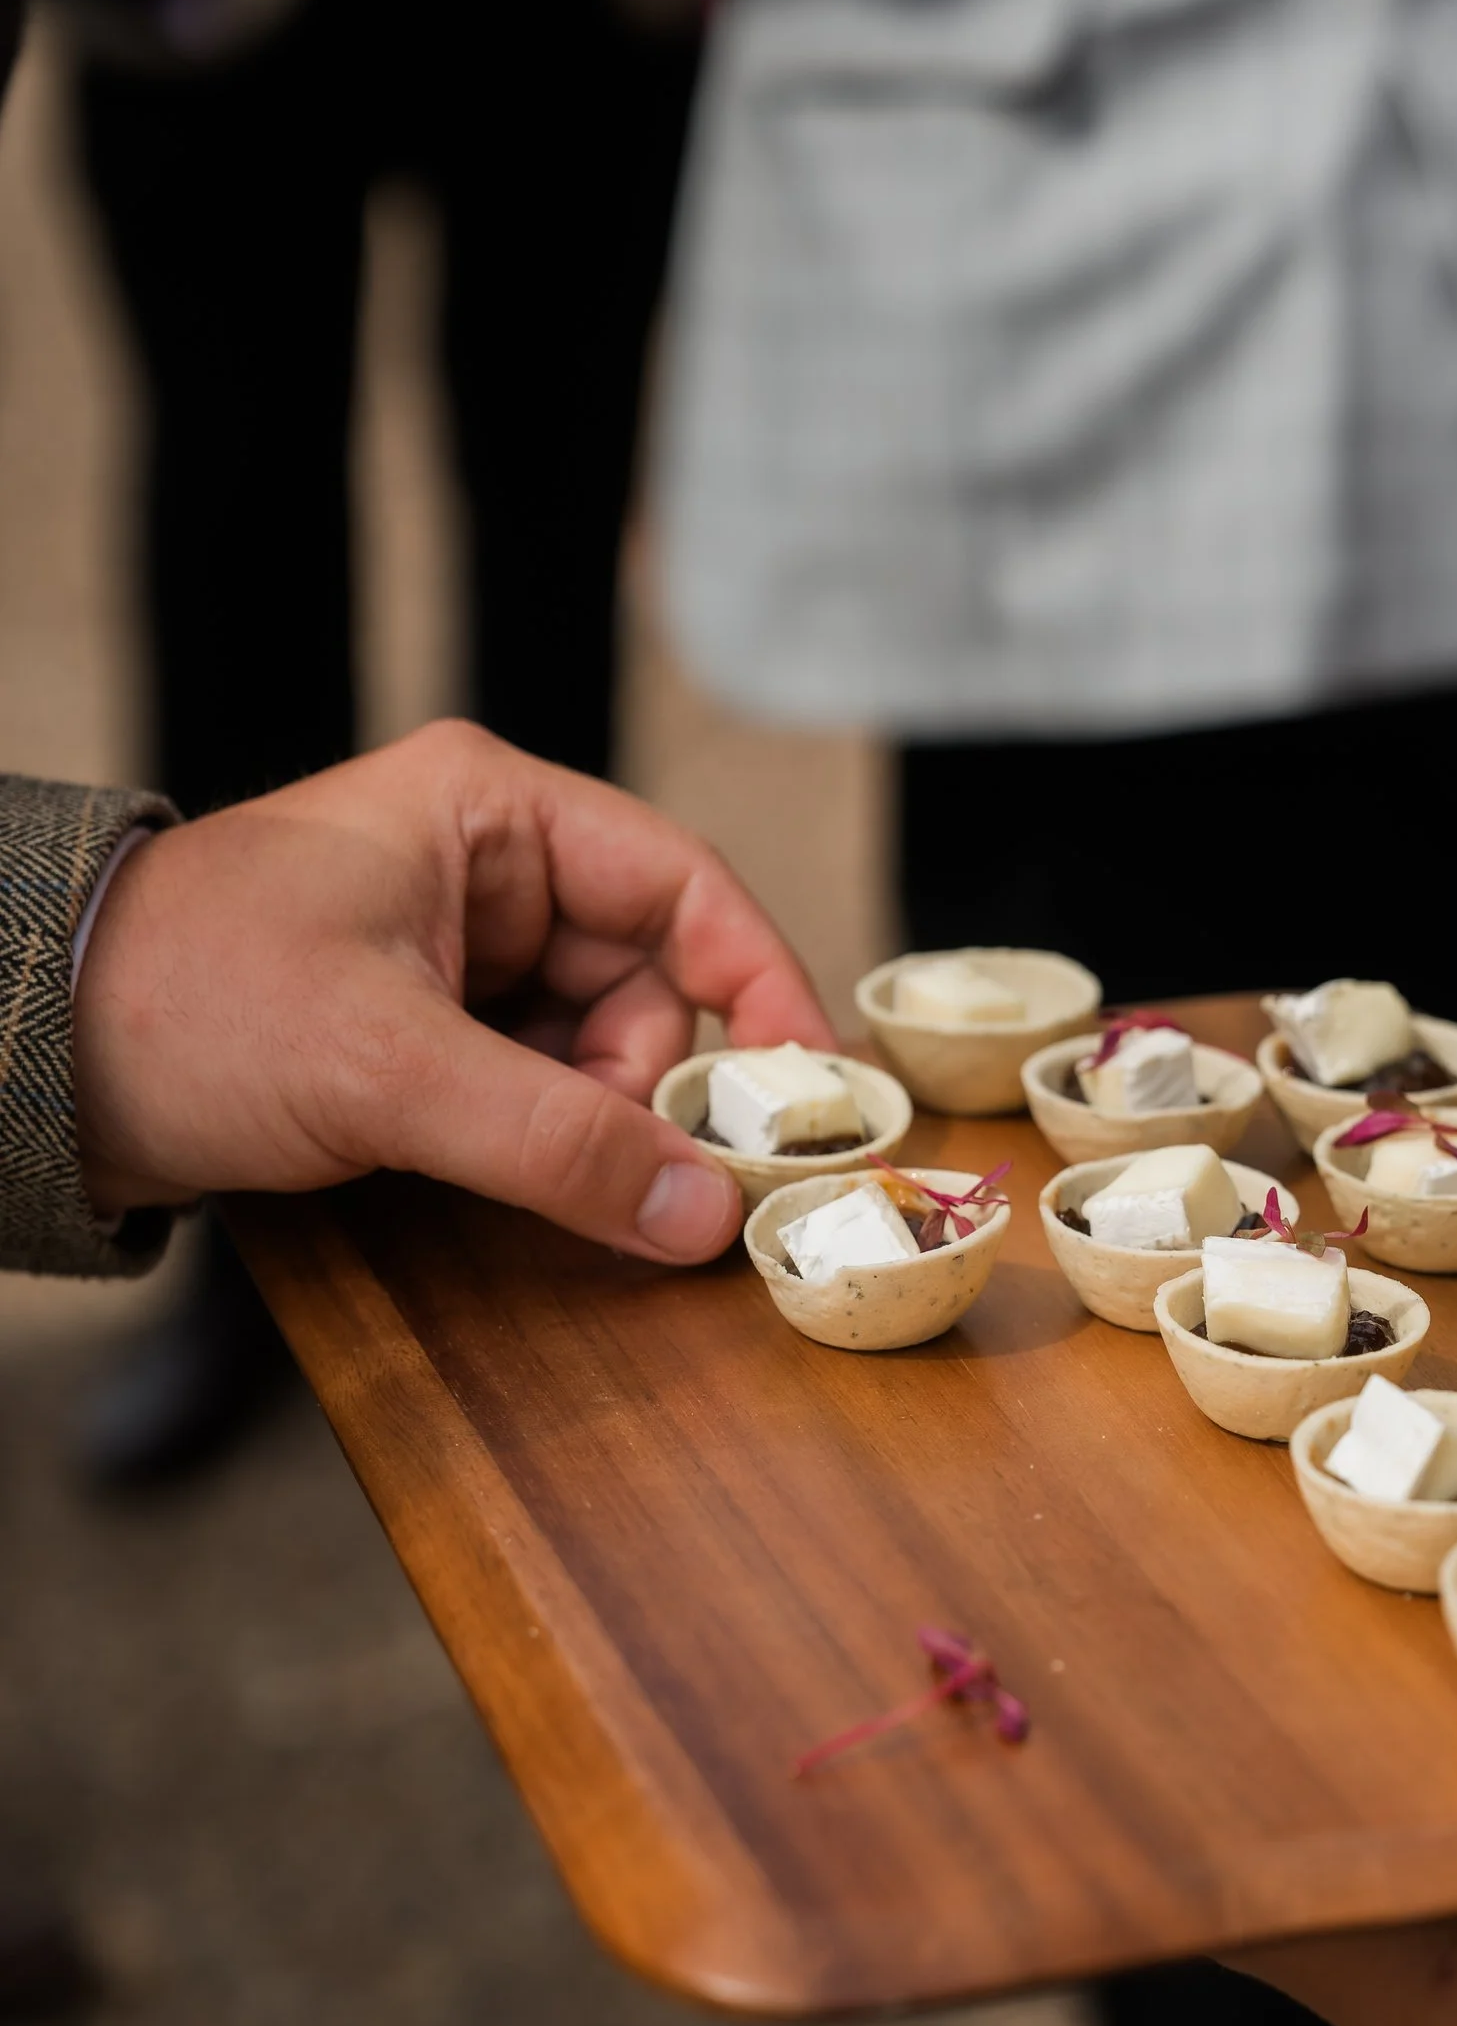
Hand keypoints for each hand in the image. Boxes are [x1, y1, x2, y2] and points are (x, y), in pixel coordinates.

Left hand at [74, 722, 831, 1267]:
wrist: (30, 1067)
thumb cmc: (186, 1007)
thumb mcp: (387, 1071)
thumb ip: (557, 1140)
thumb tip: (702, 1213)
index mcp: (489, 812)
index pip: (684, 885)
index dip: (762, 985)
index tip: (809, 1092)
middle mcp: (489, 870)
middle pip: (653, 981)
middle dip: (662, 1086)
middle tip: (665, 1178)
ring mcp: (459, 955)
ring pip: (602, 1049)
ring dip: (602, 1126)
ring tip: (566, 1183)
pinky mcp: (428, 1034)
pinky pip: (542, 1089)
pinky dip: (556, 1143)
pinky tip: (537, 1186)